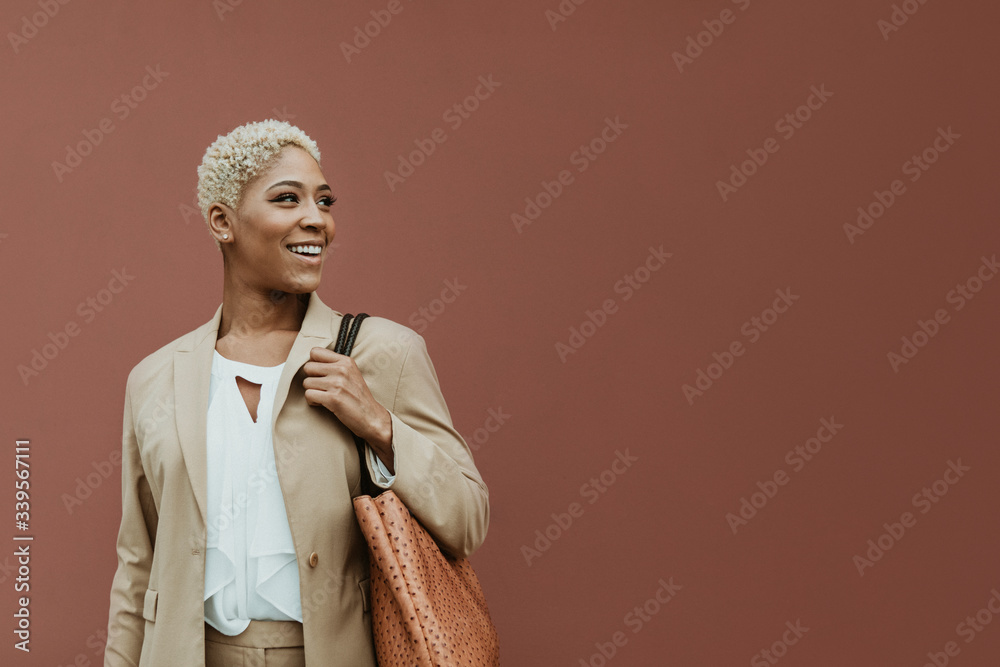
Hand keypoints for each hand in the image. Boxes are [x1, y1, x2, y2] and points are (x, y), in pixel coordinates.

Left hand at [302, 347, 393, 471]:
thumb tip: (310, 361)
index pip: (315, 352)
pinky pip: (308, 395)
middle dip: (312, 379)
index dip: (313, 363)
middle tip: (322, 387)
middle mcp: (341, 369)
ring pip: (306, 383)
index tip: (320, 373)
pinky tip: (324, 404)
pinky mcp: (333, 398)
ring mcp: (337, 383)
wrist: (371, 417)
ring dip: (312, 392)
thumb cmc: (359, 397)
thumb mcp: (351, 374)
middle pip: (308, 367)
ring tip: (325, 397)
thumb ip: (335, 365)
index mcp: (346, 361)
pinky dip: (313, 402)